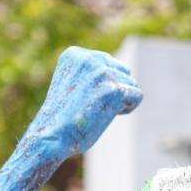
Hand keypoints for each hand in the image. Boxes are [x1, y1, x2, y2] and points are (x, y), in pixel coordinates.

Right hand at [23, 46, 142, 160]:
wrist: (53, 135)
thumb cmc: (60, 120)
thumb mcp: (71, 86)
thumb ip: (89, 75)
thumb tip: (122, 75)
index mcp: (75, 55)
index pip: (106, 62)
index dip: (103, 84)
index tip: (87, 99)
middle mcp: (89, 58)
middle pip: (121, 70)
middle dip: (115, 90)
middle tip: (97, 107)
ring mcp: (102, 73)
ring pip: (130, 83)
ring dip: (121, 100)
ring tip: (101, 113)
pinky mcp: (114, 90)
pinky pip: (137, 95)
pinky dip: (128, 108)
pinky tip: (112, 115)